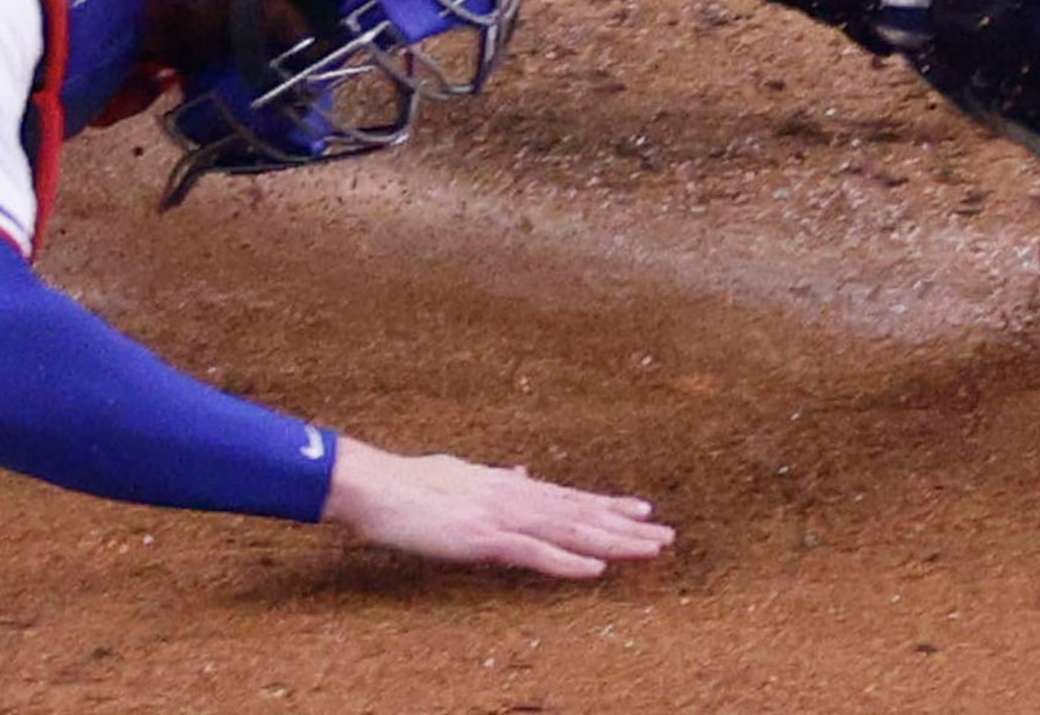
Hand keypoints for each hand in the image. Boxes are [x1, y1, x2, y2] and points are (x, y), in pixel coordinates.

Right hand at [321, 439, 674, 576]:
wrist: (372, 484)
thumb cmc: (407, 483)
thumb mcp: (460, 473)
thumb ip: (495, 476)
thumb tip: (522, 471)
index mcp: (506, 484)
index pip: (568, 497)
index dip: (607, 506)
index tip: (642, 510)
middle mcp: (512, 495)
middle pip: (580, 513)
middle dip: (626, 525)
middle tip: (667, 535)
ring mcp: (500, 515)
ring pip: (569, 531)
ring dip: (613, 541)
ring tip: (650, 549)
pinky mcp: (482, 537)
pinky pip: (534, 553)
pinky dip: (568, 562)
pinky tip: (596, 569)